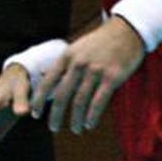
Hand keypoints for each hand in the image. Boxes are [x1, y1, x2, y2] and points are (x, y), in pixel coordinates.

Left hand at [32, 17, 143, 135]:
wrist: (126, 31)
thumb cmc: (99, 42)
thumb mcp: (76, 48)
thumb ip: (62, 64)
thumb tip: (43, 76)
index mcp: (67, 57)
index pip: (48, 82)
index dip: (39, 100)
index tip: (35, 114)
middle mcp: (78, 64)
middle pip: (61, 96)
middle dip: (55, 115)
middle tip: (53, 128)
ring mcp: (95, 71)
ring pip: (79, 102)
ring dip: (75, 119)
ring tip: (75, 129)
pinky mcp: (112, 77)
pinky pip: (98, 102)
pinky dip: (92, 116)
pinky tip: (89, 124)